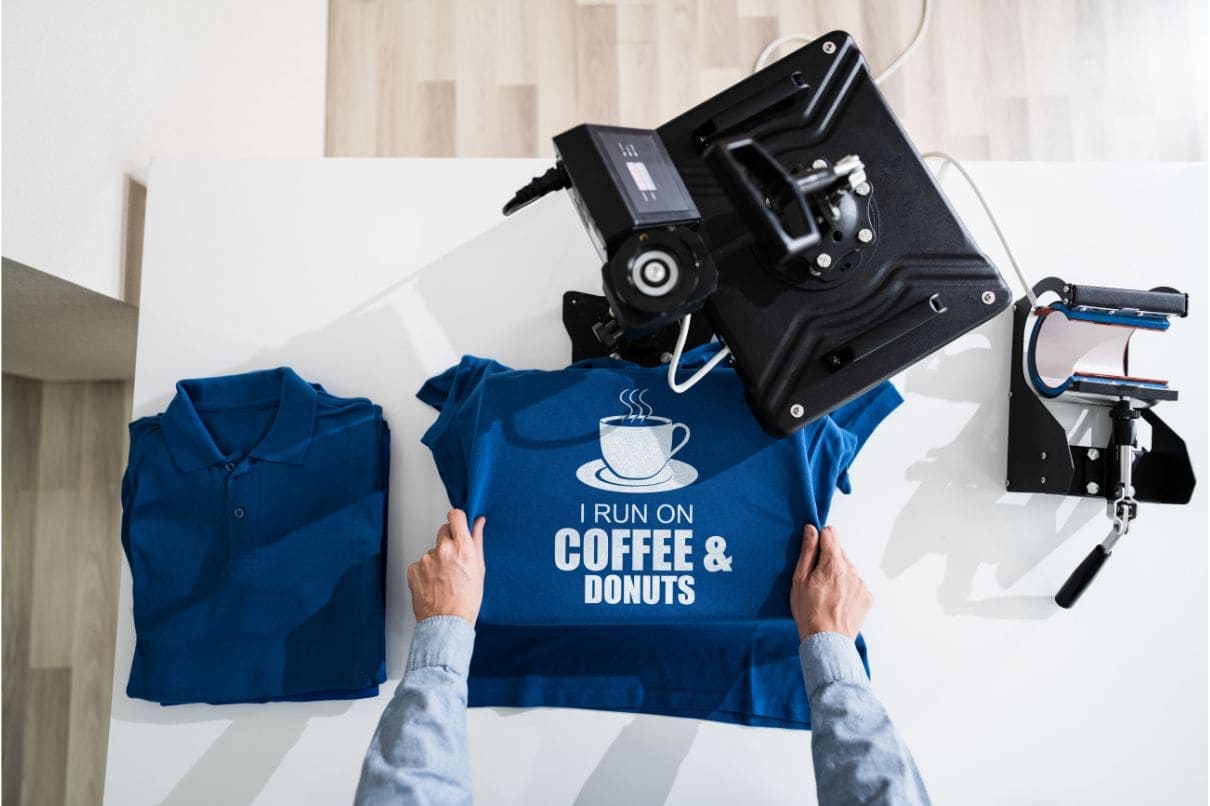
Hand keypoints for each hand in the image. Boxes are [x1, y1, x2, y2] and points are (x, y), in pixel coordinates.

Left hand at [407, 509, 485, 625]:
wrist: (447, 622)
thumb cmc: (467, 600)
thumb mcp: (479, 568)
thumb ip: (477, 541)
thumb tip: (478, 522)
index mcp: (462, 547)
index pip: (455, 516)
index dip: (457, 519)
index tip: (458, 525)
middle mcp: (443, 549)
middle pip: (443, 530)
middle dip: (448, 540)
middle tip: (454, 560)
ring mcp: (426, 559)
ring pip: (432, 550)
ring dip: (437, 559)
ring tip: (444, 579)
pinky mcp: (413, 569)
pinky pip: (420, 564)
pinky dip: (425, 571)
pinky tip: (434, 584)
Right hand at [790, 524, 872, 640]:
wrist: (827, 641)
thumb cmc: (809, 612)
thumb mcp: (799, 580)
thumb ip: (807, 551)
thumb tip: (811, 530)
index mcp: (833, 563)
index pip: (831, 533)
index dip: (820, 539)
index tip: (813, 552)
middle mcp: (852, 570)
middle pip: (839, 552)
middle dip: (828, 559)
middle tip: (817, 580)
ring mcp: (862, 584)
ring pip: (848, 568)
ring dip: (838, 574)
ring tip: (827, 594)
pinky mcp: (868, 597)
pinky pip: (856, 583)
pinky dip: (848, 588)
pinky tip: (838, 602)